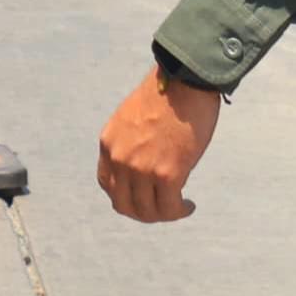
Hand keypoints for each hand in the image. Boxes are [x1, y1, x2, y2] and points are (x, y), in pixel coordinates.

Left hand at [95, 67, 223, 221]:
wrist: (185, 81)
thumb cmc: (167, 95)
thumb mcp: (132, 120)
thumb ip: (131, 144)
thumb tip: (146, 165)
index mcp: (108, 143)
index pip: (107, 183)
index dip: (124, 196)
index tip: (141, 196)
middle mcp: (119, 159)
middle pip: (123, 204)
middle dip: (142, 212)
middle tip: (161, 209)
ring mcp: (141, 169)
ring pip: (147, 211)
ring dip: (163, 214)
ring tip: (178, 207)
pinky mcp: (166, 174)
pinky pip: (169, 207)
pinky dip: (179, 211)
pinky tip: (188, 205)